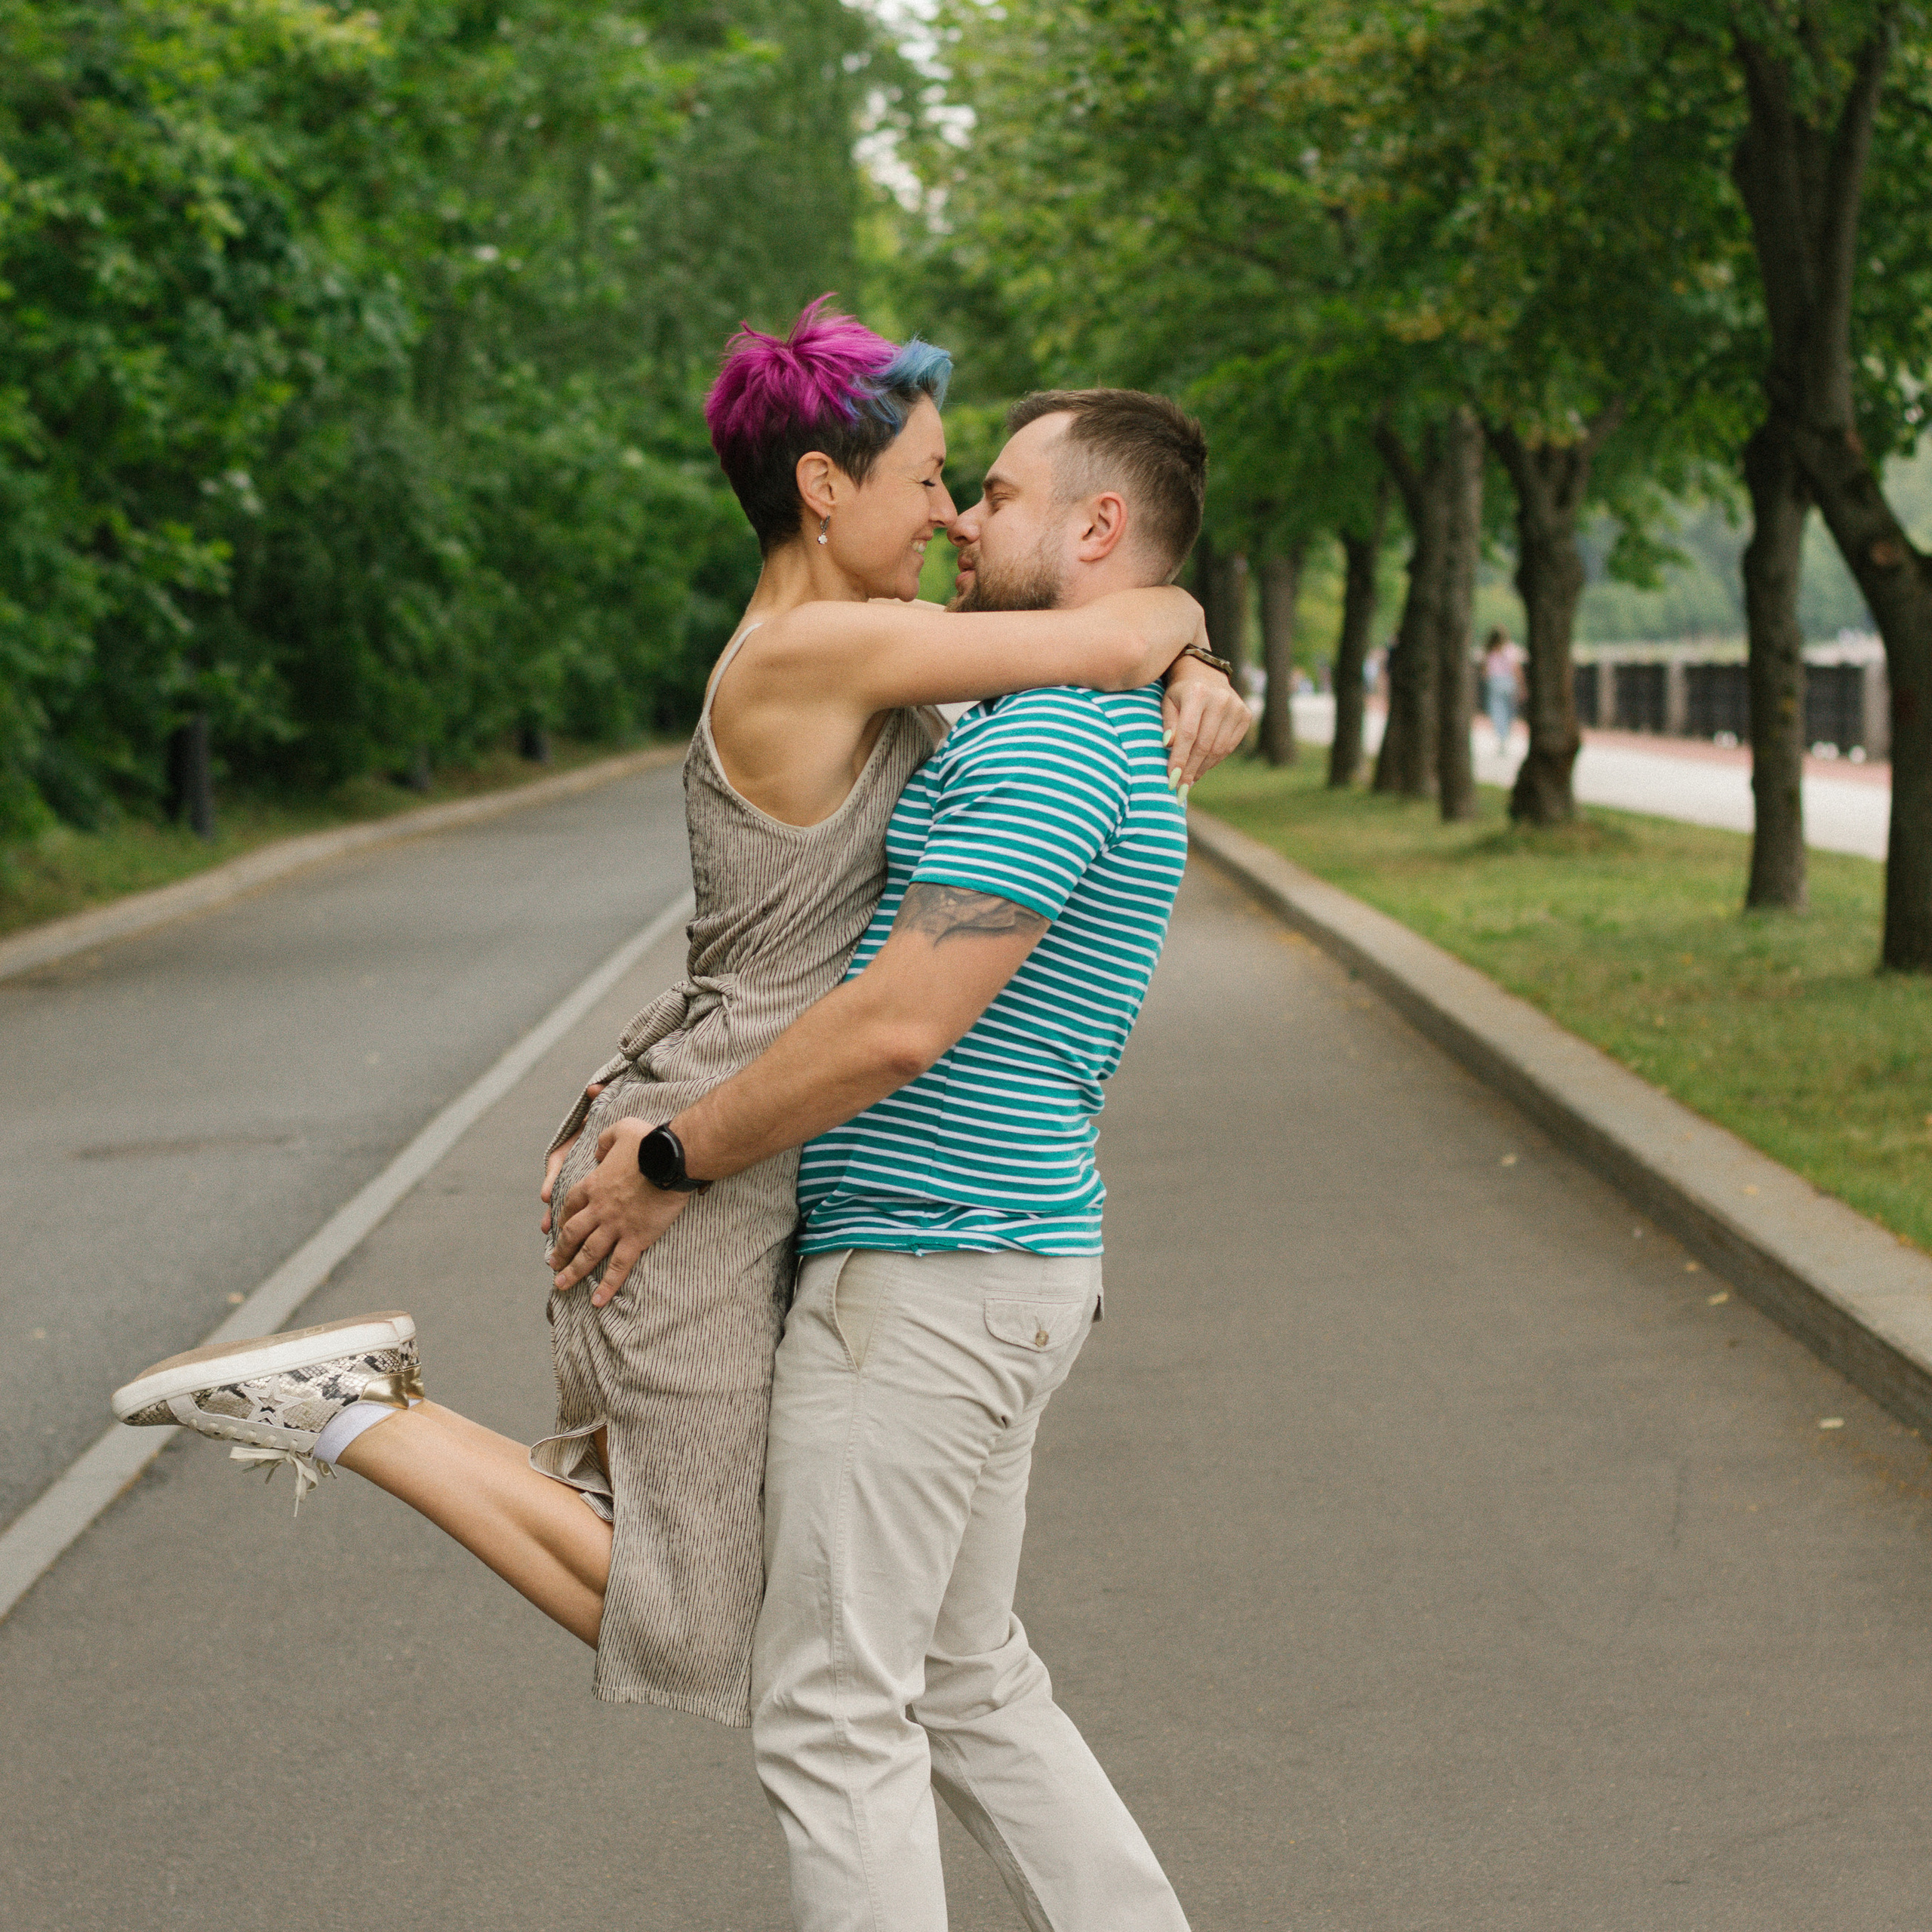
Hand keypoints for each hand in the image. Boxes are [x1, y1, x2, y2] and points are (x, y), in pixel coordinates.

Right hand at [539, 1083, 603, 1234]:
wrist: (621, 1128)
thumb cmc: (609, 1121)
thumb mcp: (604, 1109)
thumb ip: (597, 1099)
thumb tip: (595, 1087)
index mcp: (571, 1149)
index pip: (557, 1164)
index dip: (551, 1179)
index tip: (546, 1193)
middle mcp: (572, 1168)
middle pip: (559, 1191)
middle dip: (553, 1210)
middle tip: (546, 1227)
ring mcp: (582, 1181)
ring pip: (568, 1204)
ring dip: (560, 1222)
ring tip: (552, 1239)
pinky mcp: (592, 1192)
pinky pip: (582, 1209)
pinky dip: (577, 1222)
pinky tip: (574, 1238)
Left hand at [548, 1115, 691, 1306]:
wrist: (674, 1159)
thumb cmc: (651, 1142)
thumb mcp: (622, 1130)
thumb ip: (605, 1140)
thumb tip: (598, 1151)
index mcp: (594, 1184)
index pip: (570, 1205)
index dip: (561, 1219)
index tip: (557, 1229)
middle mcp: (599, 1208)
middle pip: (572, 1234)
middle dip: (560, 1251)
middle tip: (552, 1264)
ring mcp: (615, 1226)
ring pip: (588, 1254)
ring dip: (573, 1271)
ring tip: (562, 1285)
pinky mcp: (635, 1238)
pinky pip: (618, 1266)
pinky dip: (607, 1285)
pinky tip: (597, 1301)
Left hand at [1161, 659, 1252, 799]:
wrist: (1204, 672)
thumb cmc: (1180, 692)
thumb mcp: (1167, 702)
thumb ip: (1168, 723)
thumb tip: (1169, 746)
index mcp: (1197, 693)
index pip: (1188, 733)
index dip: (1179, 758)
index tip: (1171, 779)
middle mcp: (1220, 699)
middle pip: (1204, 744)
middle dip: (1190, 769)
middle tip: (1180, 787)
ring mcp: (1236, 707)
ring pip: (1218, 749)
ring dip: (1202, 768)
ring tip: (1189, 779)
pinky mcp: (1245, 715)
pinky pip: (1229, 746)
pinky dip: (1214, 760)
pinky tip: (1202, 767)